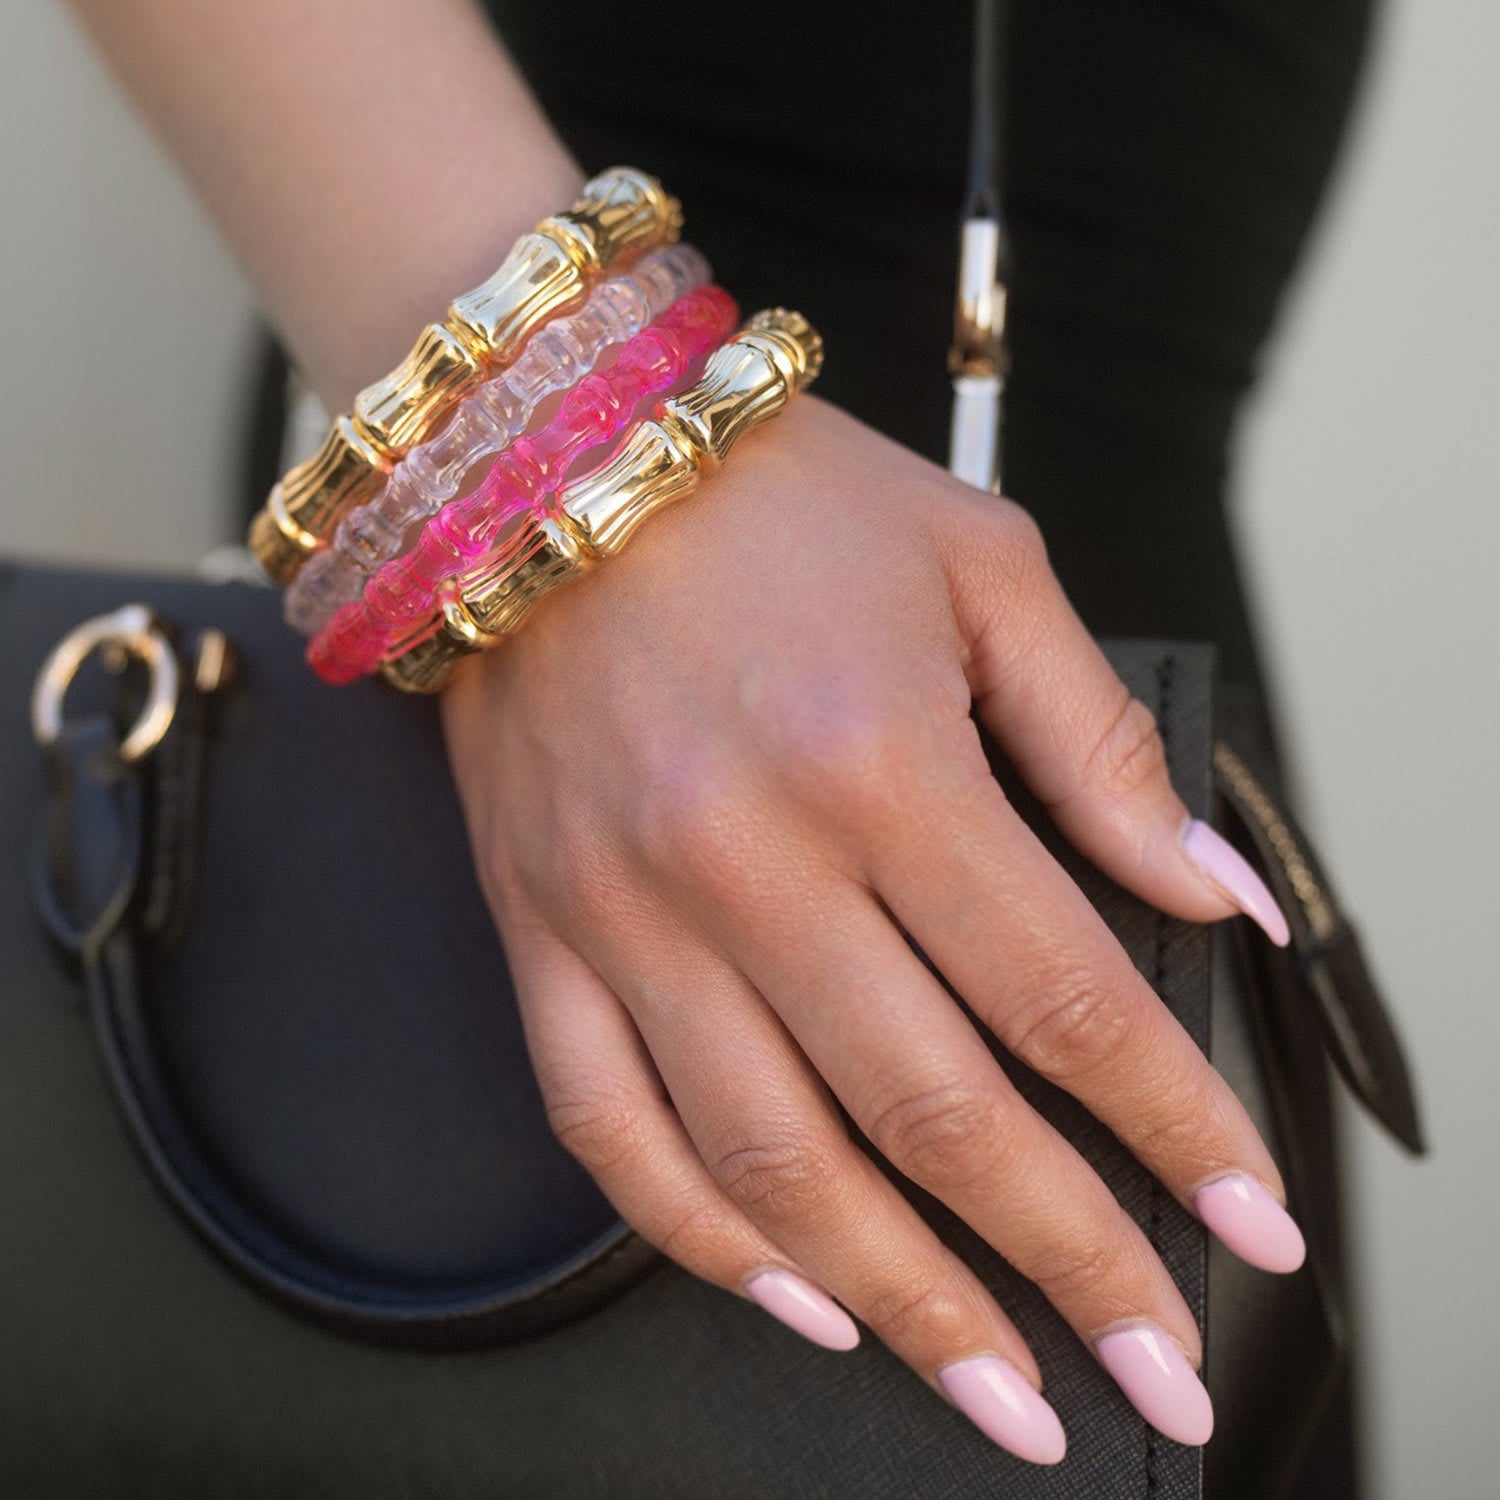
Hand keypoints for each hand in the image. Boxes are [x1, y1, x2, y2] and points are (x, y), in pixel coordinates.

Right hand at [440, 394, 1300, 1462]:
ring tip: (993, 1392)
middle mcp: (751, 862)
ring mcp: (629, 913)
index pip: (1067, 1000)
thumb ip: (1100, 746)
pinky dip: (703, 1236)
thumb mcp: (982, 572)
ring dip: (902, 1303)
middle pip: (937, 1117)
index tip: (1247, 1225)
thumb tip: (1207, 899)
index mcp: (883, 763)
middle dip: (1069, 1265)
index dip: (1179, 1130)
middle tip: (1153, 1370)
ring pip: (775, 1164)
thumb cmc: (774, 497)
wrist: (549, 461)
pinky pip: (610, 1130)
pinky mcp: (542, 934)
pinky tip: (793, 1293)